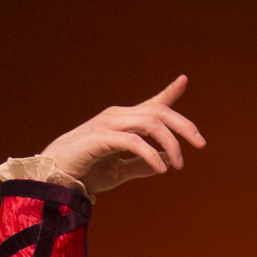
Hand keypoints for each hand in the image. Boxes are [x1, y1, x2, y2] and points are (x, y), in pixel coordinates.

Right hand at [0, 76, 205, 196]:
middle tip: (200, 143)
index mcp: (123, 122)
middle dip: (183, 125)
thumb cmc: (86, 172)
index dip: (170, 92)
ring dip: (170, 143)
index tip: (184, 80)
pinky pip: (133, 141)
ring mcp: (109, 124)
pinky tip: (161, 169)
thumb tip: (164, 161)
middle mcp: (118, 116)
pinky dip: (151, 154)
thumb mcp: (120, 170)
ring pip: (150, 123)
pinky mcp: (101, 137)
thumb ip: (141, 164)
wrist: (56, 177)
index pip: (151, 104)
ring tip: (178, 165)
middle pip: (159, 111)